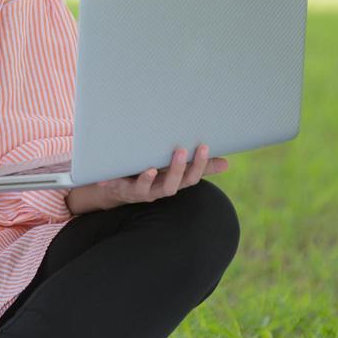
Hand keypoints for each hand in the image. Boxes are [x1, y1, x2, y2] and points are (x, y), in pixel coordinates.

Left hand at [66, 143, 227, 214]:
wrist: (119, 188)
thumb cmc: (153, 175)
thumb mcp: (175, 170)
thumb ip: (198, 167)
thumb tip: (227, 164)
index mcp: (172, 183)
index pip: (190, 179)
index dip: (199, 165)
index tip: (204, 146)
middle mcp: (157, 190)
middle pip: (171, 186)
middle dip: (177, 170)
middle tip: (182, 150)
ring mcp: (138, 191)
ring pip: (146, 189)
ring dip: (148, 179)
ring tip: (152, 168)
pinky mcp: (118, 188)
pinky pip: (115, 186)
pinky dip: (113, 180)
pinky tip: (110, 175)